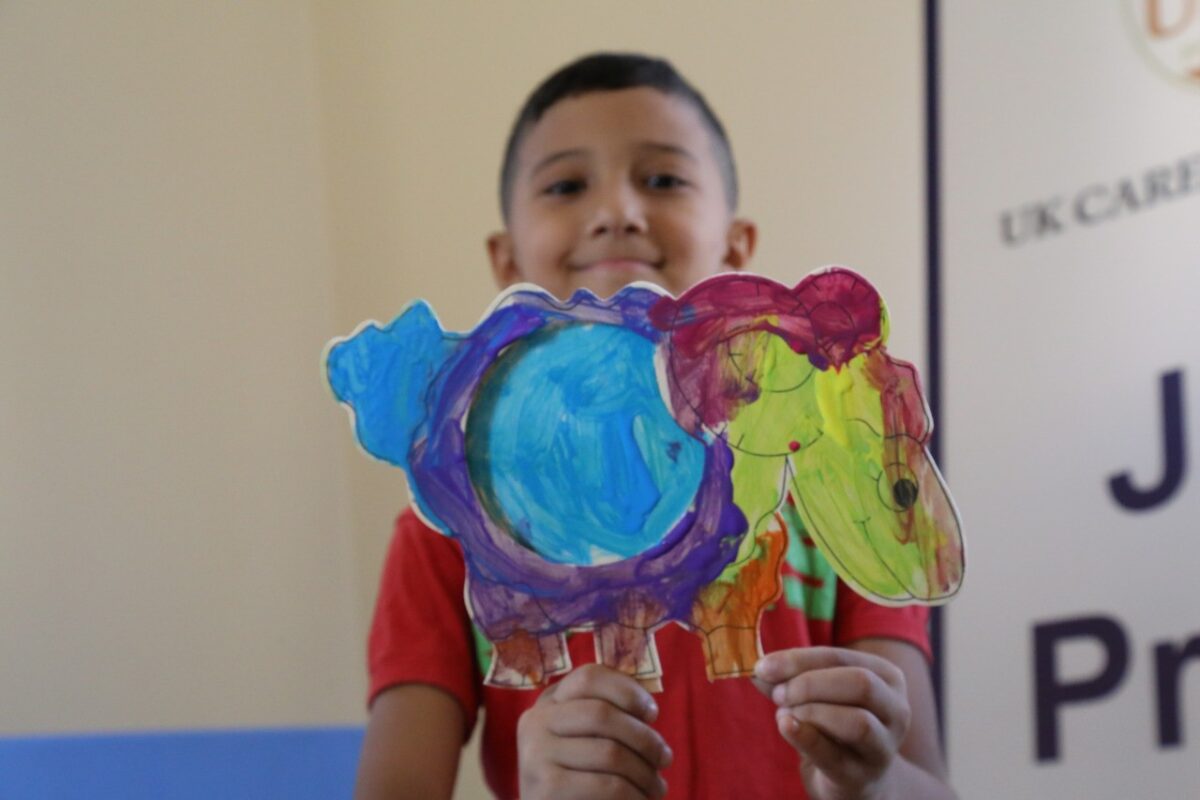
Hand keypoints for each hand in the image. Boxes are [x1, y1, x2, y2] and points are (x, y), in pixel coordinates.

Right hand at [517, 663, 672, 799]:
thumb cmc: (579, 778)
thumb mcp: (585, 740)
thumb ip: (607, 718)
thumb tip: (647, 710)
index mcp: (548, 703)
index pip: (588, 677)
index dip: (627, 690)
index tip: (653, 714)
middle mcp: (535, 722)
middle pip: (602, 713)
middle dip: (644, 738)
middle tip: (665, 759)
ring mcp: (536, 755)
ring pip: (609, 752)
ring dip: (645, 773)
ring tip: (658, 788)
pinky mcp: (546, 787)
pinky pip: (607, 785)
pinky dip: (634, 795)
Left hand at [754, 647, 910, 799]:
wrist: (855, 778)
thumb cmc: (834, 726)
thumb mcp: (818, 695)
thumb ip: (790, 680)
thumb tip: (759, 670)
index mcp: (886, 677)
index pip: (839, 657)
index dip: (798, 659)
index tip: (763, 666)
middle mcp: (896, 710)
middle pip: (860, 683)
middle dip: (810, 684)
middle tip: (779, 694)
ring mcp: (884, 747)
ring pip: (858, 721)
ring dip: (812, 712)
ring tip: (785, 714)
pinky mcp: (863, 777)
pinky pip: (835, 755)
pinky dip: (806, 737)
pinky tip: (785, 726)